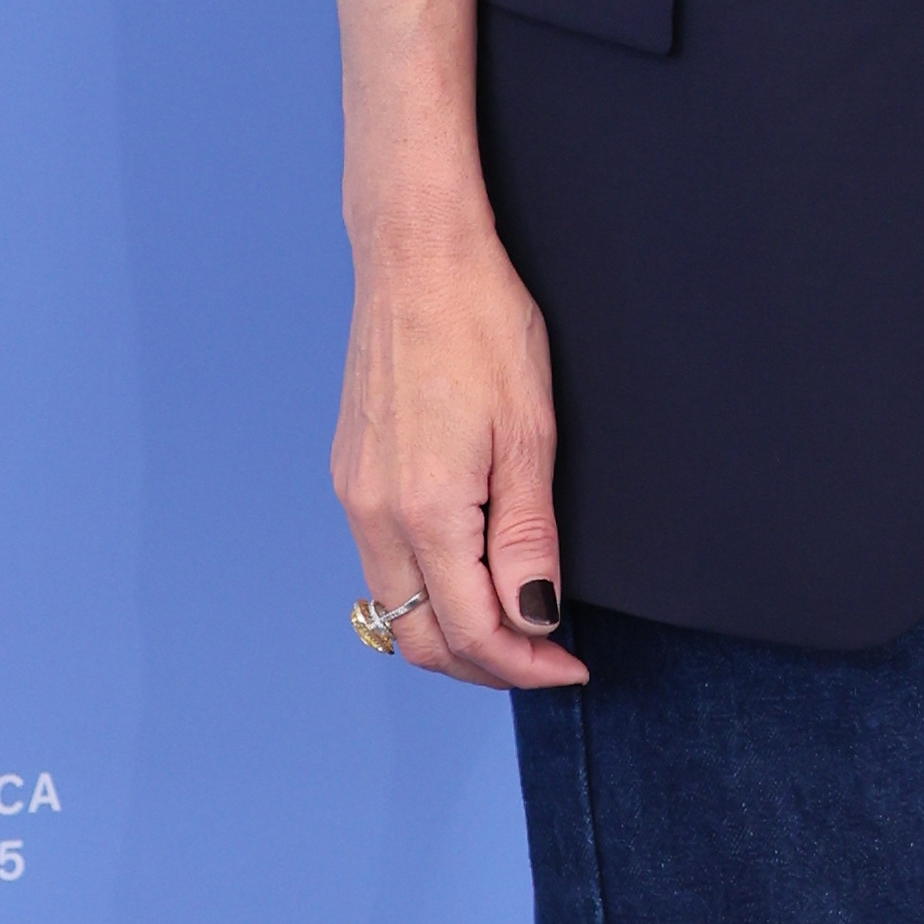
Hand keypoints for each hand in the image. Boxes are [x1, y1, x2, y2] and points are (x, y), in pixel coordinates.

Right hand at [332, 188, 585, 689]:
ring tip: (515, 626)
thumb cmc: (482, 325)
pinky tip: (472, 575)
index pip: (472, 632)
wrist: (416, 256)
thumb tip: (535, 619)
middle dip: (487, 667)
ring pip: (394, 606)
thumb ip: (529, 538)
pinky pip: (382, 564)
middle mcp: (374, 513)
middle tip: (547, 661)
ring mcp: (355, 494)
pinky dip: (426, 591)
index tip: (572, 666)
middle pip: (421, 637)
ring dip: (453, 633)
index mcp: (425, 509)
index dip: (527, 665)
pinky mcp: (351, 474)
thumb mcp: (529, 436)